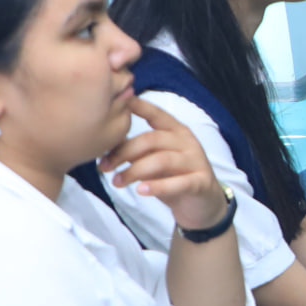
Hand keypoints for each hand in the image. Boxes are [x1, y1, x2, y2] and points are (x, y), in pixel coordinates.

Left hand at [99, 96, 232, 232]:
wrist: (201, 203)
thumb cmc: (172, 176)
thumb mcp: (153, 159)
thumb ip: (136, 149)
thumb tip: (105, 143)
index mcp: (176, 131)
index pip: (157, 114)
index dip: (139, 107)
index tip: (120, 102)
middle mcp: (187, 142)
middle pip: (152, 140)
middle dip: (124, 152)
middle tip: (104, 167)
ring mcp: (196, 162)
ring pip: (162, 160)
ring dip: (134, 171)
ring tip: (117, 182)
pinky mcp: (200, 182)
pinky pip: (178, 183)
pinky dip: (157, 187)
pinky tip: (141, 191)